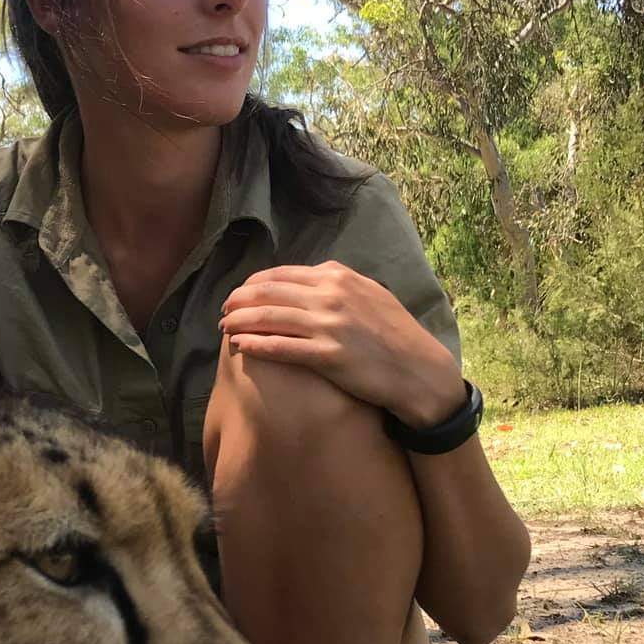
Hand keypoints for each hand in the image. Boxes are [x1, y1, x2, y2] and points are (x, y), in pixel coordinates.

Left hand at [219, 263, 464, 427]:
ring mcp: (329, 325)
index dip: (253, 284)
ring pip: (269, 318)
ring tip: (224, 329)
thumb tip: (309, 280)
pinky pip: (281, 347)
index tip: (240, 295)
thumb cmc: (394, 335)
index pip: (281, 274)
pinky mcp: (329, 355)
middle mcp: (331, 295)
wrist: (419, 369)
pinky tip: (240, 347)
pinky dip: (255, 345)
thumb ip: (338, 284)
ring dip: (240, 322)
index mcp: (339, 276)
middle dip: (239, 301)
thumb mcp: (370, 294)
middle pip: (269, 292)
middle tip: (224, 312)